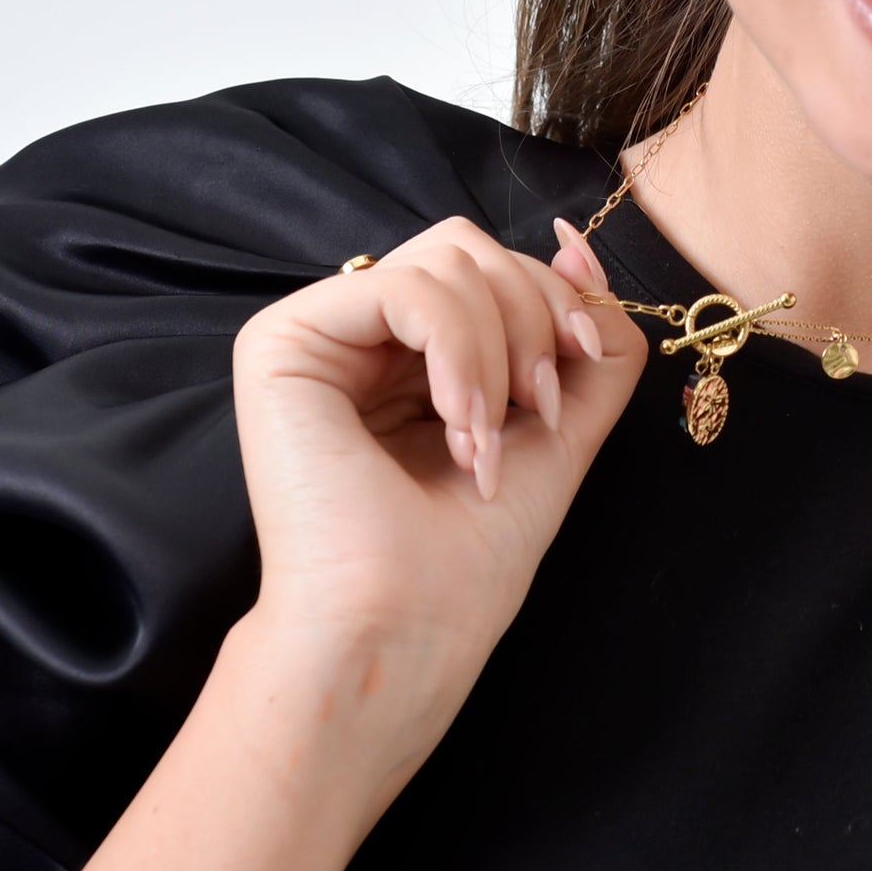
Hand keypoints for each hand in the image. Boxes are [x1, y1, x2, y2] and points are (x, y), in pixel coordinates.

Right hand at [230, 213, 645, 755]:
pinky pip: (411, 287)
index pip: (494, 265)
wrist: (406, 627)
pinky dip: (461, 351)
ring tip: (481, 441)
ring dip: (499, 351)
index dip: (558, 302)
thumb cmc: (473, 549)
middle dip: (534, 319)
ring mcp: (318, 330)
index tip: (580, 364)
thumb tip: (577, 244)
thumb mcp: (563, 421)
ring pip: (451, 260)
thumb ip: (588, 335)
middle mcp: (360, 332)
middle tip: (533, 411)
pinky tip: (456, 425)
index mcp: (413, 350)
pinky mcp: (283, 340)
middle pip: (473, 248)